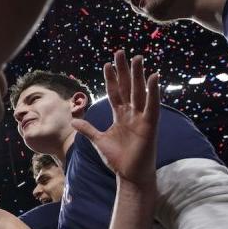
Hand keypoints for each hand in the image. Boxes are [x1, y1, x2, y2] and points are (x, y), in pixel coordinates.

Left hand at [72, 50, 158, 188]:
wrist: (129, 175)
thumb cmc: (118, 159)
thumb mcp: (98, 141)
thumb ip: (87, 128)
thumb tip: (73, 120)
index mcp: (120, 116)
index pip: (114, 92)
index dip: (111, 79)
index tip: (107, 64)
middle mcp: (132, 113)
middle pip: (127, 87)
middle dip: (124, 70)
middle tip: (121, 52)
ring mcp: (142, 118)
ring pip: (140, 92)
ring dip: (138, 75)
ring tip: (137, 58)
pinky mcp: (150, 124)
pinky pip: (152, 105)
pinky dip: (153, 91)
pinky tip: (153, 77)